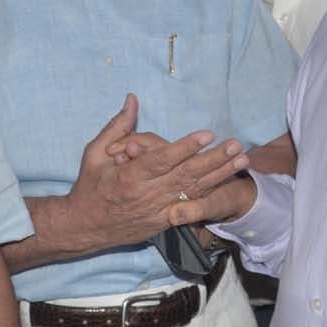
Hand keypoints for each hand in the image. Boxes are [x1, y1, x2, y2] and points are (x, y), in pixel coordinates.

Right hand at [62, 96, 247, 252]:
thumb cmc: (89, 186)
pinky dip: (211, 194)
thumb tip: (132, 98)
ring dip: (220, 175)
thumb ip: (117, 127)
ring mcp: (158, 211)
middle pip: (185, 176)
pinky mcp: (165, 222)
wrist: (84, 227)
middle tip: (236, 145)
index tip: (207, 134)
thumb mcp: (94, 153)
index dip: (185, 148)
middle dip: (213, 160)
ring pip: (194, 192)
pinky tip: (228, 181)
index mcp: (128, 177)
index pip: (162, 161)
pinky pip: (192, 206)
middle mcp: (147, 196)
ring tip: (242, 160)